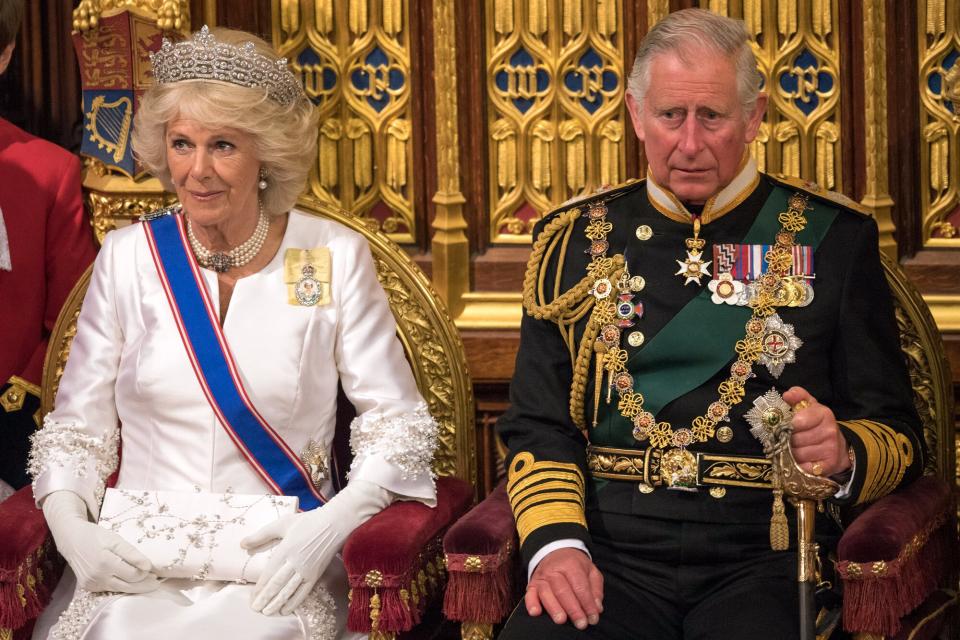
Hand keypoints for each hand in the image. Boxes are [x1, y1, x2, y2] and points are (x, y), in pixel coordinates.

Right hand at [42, 490, 159, 592]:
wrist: (72, 540)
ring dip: (135, 587)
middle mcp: (97, 576)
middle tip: (157, 581)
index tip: (156, 571)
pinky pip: (110, 589)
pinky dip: (122, 586)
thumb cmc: (96, 536)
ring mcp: (92, 583)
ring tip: (148, 582)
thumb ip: (131, 553)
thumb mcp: (115, 539)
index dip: (146, 574)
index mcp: (105, 562)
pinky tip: (130, 582)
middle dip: (144, 584)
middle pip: (127, 586)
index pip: (133, 574)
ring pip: (119, 589)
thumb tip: (148, 566)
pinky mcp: (88, 587)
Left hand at [241, 479, 390, 615]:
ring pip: (289, 591)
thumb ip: (261, 535)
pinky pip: (303, 592)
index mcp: (285, 550)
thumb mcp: (282, 523)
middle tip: (256, 609)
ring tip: (267, 612)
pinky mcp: (316, 574)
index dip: (260, 588)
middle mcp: (295, 563)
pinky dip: (294, 602)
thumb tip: (242, 544)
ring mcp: (306, 570)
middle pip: (277, 585)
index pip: (269, 573)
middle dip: (265, 599)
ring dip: (277, 603)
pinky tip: (286, 609)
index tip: (252, 597)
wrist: (334, 524)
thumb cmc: (307, 522)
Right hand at [525, 547, 602, 629]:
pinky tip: (536, 612)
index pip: (580, 586)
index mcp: (571, 564)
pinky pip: (529, 594)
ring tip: (562, 620)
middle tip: (581, 623)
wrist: (556, 552)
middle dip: (573, 609)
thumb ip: (596, 589)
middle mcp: (554, 570)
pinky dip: (531, 603)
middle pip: (563, 590)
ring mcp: (542, 577)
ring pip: (546, 592)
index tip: (593, 617)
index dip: (587, 603)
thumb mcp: (591, 571)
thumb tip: (597, 607)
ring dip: (554, 607)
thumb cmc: (575, 565)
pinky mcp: (532, 584)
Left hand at [783, 386, 850, 477]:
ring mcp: (830, 449)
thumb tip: (787, 395)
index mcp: (824, 414)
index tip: (786, 427)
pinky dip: (798, 465)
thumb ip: (798, 396)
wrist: (837, 446)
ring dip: (790, 453)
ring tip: (794, 449)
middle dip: (787, 440)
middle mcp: (829, 431)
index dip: (788, 426)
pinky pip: (804, 467)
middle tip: (787, 440)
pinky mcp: (828, 466)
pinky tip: (800, 461)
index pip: (798, 421)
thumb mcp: (809, 406)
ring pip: (797, 454)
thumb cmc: (816, 424)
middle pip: (795, 439)